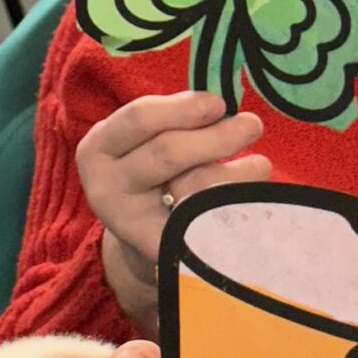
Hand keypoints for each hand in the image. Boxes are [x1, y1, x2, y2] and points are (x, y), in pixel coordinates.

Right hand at [77, 91, 270, 328]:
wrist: (143, 235)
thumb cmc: (153, 172)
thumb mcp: (146, 141)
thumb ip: (174, 121)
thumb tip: (224, 104)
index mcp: (98, 148)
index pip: (140, 119)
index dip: (184, 108)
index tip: (219, 104)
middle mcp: (106, 187)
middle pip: (168, 153)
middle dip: (218, 136)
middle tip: (252, 125)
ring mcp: (132, 225)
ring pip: (196, 189)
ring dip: (238, 171)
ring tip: (259, 164)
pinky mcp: (163, 254)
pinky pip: (209, 225)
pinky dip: (237, 206)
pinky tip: (251, 198)